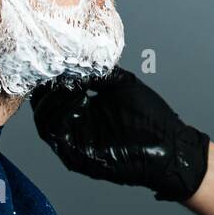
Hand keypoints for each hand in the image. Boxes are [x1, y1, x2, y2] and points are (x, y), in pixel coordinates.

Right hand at [29, 67, 209, 201]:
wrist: (170, 146)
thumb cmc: (151, 118)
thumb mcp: (123, 84)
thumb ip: (100, 72)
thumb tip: (78, 59)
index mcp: (84, 110)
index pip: (54, 94)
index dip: (52, 76)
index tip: (56, 57)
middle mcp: (75, 126)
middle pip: (43, 107)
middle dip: (46, 86)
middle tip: (56, 69)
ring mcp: (74, 143)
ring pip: (44, 120)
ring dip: (51, 98)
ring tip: (66, 81)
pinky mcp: (77, 157)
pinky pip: (55, 136)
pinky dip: (59, 114)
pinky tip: (75, 95)